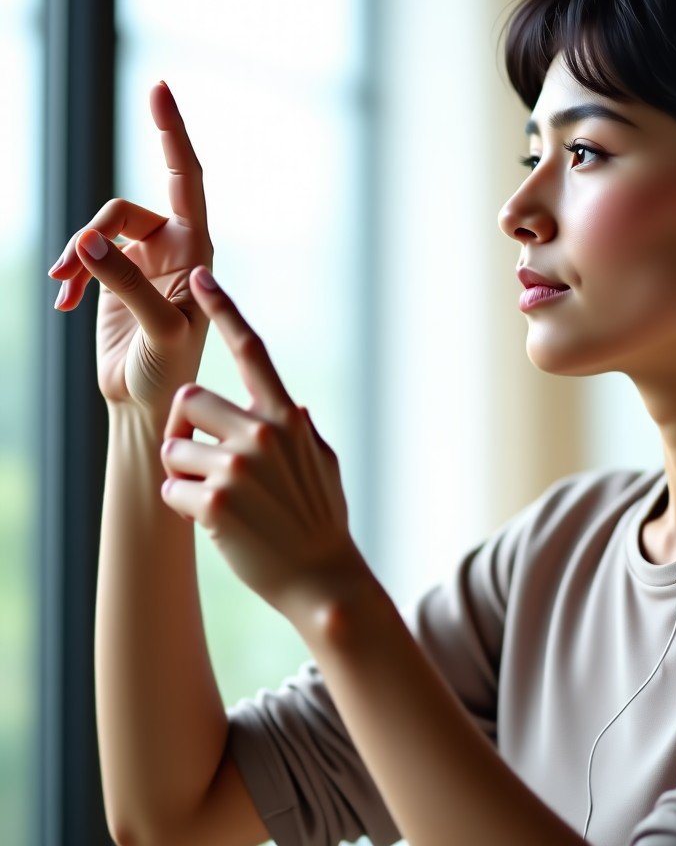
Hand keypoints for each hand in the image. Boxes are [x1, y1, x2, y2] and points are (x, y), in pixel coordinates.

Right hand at [47, 82, 213, 419]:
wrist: (147, 402)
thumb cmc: (169, 370)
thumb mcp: (157, 329)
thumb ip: (126, 283)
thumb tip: (87, 240)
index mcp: (198, 251)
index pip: (188, 179)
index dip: (172, 134)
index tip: (159, 88)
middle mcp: (175, 248)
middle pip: (124, 210)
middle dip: (94, 231)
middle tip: (71, 263)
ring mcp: (143, 260)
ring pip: (98, 230)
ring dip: (76, 257)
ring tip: (64, 289)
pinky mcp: (116, 275)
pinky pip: (84, 254)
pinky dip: (71, 274)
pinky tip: (62, 303)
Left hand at [160, 266, 361, 625]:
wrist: (322, 578)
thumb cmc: (322, 520)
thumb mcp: (324, 464)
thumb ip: (302, 431)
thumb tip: (292, 406)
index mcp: (285, 417)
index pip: (252, 351)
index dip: (226, 310)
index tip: (202, 278)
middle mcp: (262, 432)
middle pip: (190, 399)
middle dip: (188, 427)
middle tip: (205, 459)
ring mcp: (238, 468)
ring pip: (174, 445)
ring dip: (184, 470)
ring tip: (214, 496)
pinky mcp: (214, 504)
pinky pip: (171, 488)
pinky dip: (182, 505)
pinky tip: (213, 521)